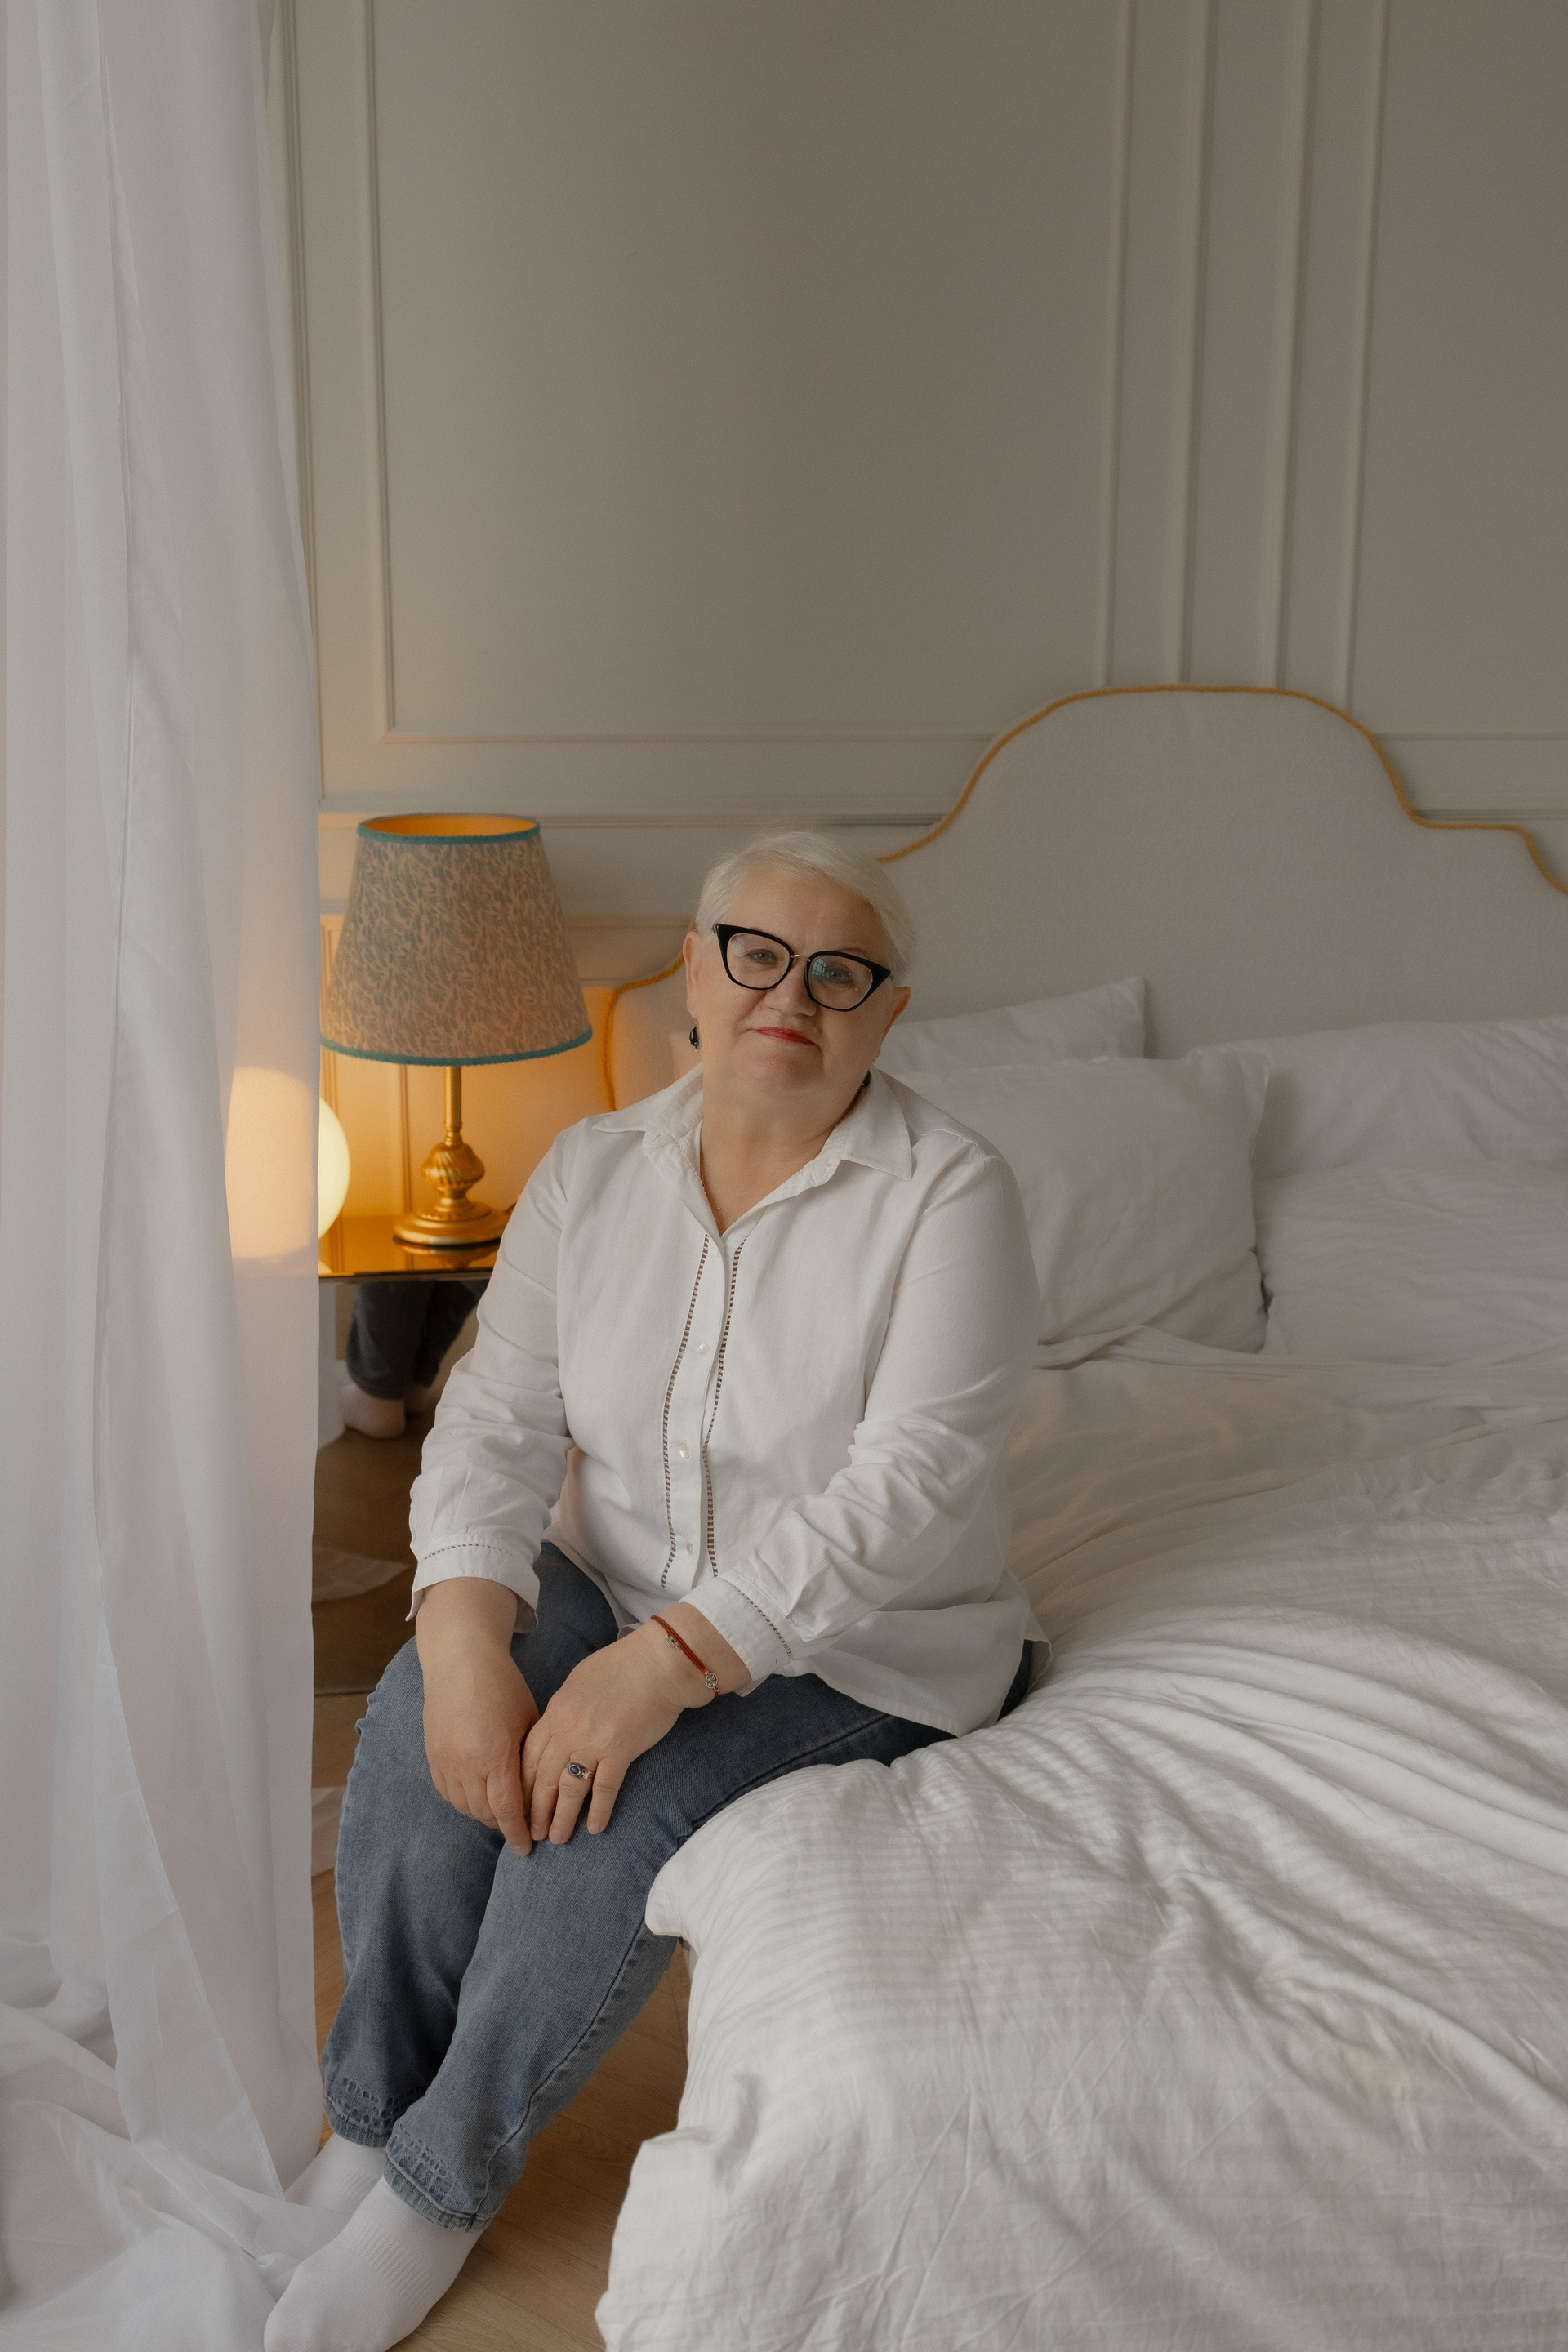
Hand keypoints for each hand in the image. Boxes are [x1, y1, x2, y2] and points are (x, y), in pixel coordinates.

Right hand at [416, 1579, 538, 1852]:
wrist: (459, 1661)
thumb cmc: (502, 1686)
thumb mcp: (527, 1721)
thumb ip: (529, 1758)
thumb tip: (538, 1790)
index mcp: (495, 1756)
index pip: (507, 1810)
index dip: (518, 1833)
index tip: (528, 1849)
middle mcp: (466, 1765)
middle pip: (485, 1813)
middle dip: (503, 1825)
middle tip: (520, 1828)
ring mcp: (445, 1762)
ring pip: (464, 1806)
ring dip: (483, 1815)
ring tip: (500, 1813)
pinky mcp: (432, 1756)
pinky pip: (448, 1793)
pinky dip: (463, 1801)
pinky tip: (477, 1797)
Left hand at [522, 1624, 700, 1844]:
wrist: (658, 1663)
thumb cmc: (621, 1666)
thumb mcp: (579, 1682)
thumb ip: (564, 1709)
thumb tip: (555, 1729)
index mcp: (556, 1711)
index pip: (530, 1756)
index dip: (523, 1784)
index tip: (520, 1804)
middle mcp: (569, 1729)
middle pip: (544, 1777)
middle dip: (536, 1809)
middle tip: (532, 1832)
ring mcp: (593, 1741)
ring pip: (569, 1789)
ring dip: (561, 1818)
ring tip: (557, 1839)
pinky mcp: (620, 1751)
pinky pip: (604, 1788)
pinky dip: (598, 1811)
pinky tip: (595, 1829)